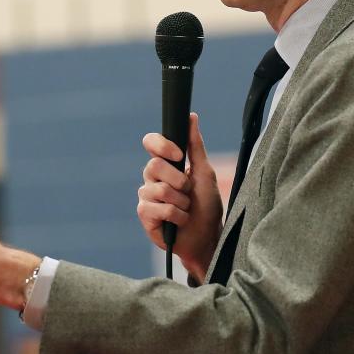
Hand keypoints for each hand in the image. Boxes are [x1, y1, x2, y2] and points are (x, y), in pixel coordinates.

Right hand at [137, 113, 221, 282]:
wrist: (208, 237)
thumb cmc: (207, 206)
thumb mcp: (204, 172)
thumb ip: (195, 146)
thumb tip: (191, 116)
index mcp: (165, 164)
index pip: (151, 143)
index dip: (161, 145)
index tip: (178, 154)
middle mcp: (152, 178)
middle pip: (154, 165)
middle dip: (178, 180)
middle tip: (188, 191)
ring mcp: (146, 197)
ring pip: (158, 189)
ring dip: (181, 201)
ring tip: (186, 209)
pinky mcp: (145, 216)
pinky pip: (157, 208)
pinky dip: (175, 215)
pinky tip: (179, 221)